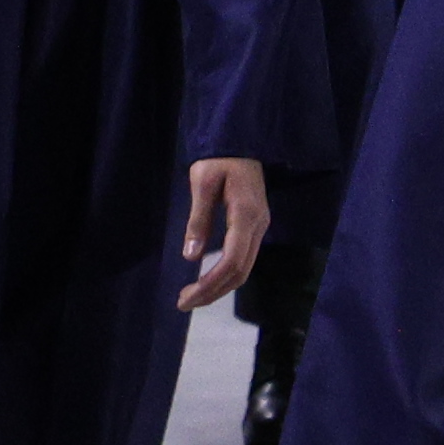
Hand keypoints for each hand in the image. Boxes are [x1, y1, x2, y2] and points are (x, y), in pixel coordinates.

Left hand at [174, 156, 270, 308]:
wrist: (241, 142)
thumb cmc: (219, 159)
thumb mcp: (202, 183)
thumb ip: (198, 219)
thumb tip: (192, 256)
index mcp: (245, 215)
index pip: (231, 261)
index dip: (209, 285)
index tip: (185, 297)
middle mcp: (258, 226)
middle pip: (240, 272)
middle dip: (213, 292)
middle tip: (184, 303)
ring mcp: (260, 227)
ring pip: (245, 268)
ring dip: (220, 287)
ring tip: (193, 296)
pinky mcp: (256, 226)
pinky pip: (244, 259)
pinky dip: (226, 275)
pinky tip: (209, 279)